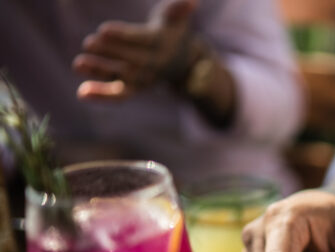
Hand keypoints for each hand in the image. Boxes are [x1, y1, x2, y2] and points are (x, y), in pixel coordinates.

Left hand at [72, 0, 196, 100]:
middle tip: (88, 43)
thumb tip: (192, 2)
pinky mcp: (134, 88)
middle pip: (130, 59)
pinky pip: (119, 95)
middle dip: (108, 52)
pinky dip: (102, 96)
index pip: (142, 40)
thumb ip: (179, 10)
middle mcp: (153, 64)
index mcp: (161, 44)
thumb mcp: (176, 19)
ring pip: (122, 78)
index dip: (123, 35)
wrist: (181, 62)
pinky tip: (82, 93)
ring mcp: (143, 78)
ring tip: (78, 63)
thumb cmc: (172, 32)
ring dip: (100, 71)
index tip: (103, 30)